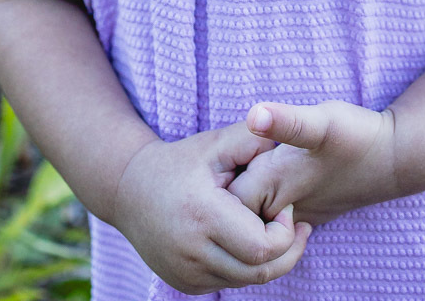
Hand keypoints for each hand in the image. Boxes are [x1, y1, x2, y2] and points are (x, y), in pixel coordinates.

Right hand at [111, 121, 312, 293]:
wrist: (129, 190)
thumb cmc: (180, 162)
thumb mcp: (216, 143)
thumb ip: (254, 140)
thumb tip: (290, 143)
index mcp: (202, 215)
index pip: (263, 247)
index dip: (284, 231)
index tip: (284, 206)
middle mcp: (191, 252)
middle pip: (261, 272)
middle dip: (286, 250)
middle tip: (295, 224)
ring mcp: (186, 274)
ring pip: (246, 281)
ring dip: (267, 260)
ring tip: (275, 230)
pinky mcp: (184, 285)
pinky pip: (228, 283)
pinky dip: (244, 267)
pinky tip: (249, 240)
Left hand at [227, 99, 399, 227]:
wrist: (394, 159)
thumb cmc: (356, 137)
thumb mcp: (321, 122)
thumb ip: (287, 121)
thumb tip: (254, 114)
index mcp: (271, 187)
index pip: (220, 198)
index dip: (216, 176)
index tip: (220, 154)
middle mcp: (279, 207)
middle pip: (232, 208)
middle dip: (225, 187)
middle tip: (229, 156)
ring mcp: (292, 215)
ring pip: (251, 214)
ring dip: (245, 194)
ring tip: (250, 161)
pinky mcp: (304, 214)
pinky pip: (271, 216)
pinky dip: (264, 201)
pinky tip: (272, 173)